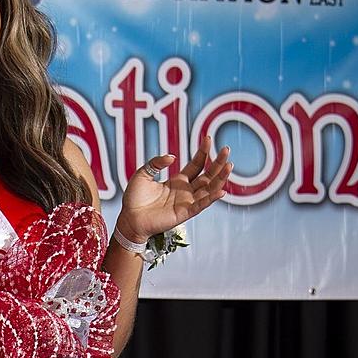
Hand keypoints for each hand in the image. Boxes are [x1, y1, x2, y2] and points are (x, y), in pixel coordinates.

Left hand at [115, 136, 231, 242]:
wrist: (129, 217)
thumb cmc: (134, 197)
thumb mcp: (143, 173)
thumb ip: (156, 163)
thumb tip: (172, 157)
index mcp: (177, 181)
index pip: (196, 165)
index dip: (203, 152)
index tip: (208, 139)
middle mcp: (186, 191)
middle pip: (207, 175)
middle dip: (217, 163)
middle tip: (226, 149)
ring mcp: (187, 202)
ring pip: (209, 189)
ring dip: (220, 178)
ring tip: (229, 165)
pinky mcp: (184, 213)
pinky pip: (201, 205)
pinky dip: (211, 199)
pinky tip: (221, 191)